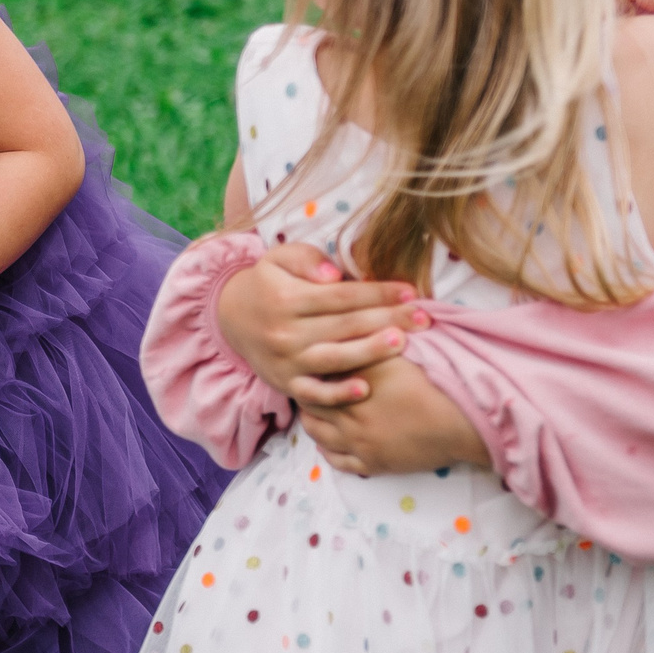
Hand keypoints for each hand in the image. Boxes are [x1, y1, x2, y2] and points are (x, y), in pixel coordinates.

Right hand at [215, 243, 426, 405]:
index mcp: (286, 298)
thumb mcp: (279, 258)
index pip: (342, 296)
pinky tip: (366, 388)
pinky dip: (339, 394)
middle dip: (388, 320)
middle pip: (345, 325)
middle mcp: (285, 331)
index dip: (378, 293)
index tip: (411, 291)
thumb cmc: (268, 283)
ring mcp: (286, 361)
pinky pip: (315, 393)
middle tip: (424, 318)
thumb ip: (307, 259)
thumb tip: (334, 274)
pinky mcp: (286, 384)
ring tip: (403, 343)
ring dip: (372, 352)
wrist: (230, 317)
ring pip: (335, 359)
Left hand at [297, 357, 490, 476]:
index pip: (315, 375)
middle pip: (310, 403)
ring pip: (317, 433)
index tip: (310, 362)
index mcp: (353, 383)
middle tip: (309, 385)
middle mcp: (349, 414)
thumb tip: (349, 323)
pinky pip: (336, 461)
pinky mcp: (373, 464)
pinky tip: (328, 441)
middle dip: (307, 393)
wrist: (460, 422)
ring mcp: (359, 442)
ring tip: (317, 410)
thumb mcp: (398, 352)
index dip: (310, 368)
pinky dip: (327, 449)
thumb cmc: (433, 382)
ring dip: (313, 420)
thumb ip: (370, 339)